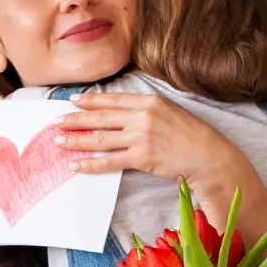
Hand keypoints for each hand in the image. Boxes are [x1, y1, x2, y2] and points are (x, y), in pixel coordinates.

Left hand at [54, 90, 246, 194]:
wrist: (209, 157)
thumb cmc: (192, 136)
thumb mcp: (170, 111)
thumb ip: (146, 110)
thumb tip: (122, 113)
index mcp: (149, 101)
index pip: (112, 100)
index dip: (90, 101)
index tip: (73, 101)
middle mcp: (142, 116)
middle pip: (101, 117)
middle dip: (76, 120)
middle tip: (56, 122)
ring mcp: (141, 137)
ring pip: (100, 139)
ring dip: (77, 141)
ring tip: (59, 142)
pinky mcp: (142, 158)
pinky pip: (110, 162)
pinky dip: (91, 164)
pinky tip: (76, 166)